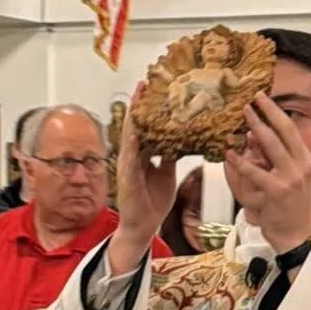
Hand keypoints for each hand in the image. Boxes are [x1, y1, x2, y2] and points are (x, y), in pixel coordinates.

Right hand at [107, 89, 178, 275]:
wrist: (144, 226)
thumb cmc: (153, 202)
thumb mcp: (167, 173)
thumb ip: (170, 156)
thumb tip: (182, 140)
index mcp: (142, 155)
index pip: (145, 127)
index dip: (148, 109)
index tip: (154, 90)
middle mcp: (132, 157)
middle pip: (135, 125)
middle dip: (139, 105)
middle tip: (144, 83)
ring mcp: (128, 165)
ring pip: (130, 135)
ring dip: (134, 115)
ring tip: (138, 96)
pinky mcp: (128, 177)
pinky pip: (131, 155)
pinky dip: (133, 141)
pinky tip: (135, 128)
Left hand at [224, 93, 310, 255]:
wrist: (296, 235)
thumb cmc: (290, 208)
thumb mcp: (289, 179)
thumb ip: (276, 159)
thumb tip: (252, 138)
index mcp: (307, 160)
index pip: (292, 130)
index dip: (276, 112)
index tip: (263, 98)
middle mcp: (303, 165)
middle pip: (285, 130)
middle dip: (267, 111)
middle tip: (252, 99)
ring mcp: (292, 178)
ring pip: (272, 145)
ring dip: (256, 127)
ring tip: (243, 116)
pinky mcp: (278, 191)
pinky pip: (255, 171)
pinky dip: (240, 161)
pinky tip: (229, 154)